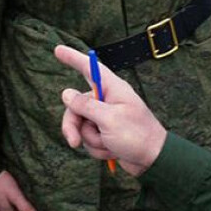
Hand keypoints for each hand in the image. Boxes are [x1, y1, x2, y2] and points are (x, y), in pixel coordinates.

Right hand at [55, 45, 166, 175]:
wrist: (153, 161)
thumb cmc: (136, 135)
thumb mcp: (108, 119)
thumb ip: (85, 106)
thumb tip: (66, 93)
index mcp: (112, 89)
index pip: (89, 68)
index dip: (73, 58)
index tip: (58, 49)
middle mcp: (107, 100)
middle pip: (76, 106)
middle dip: (73, 126)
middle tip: (74, 142)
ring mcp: (105, 118)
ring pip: (81, 126)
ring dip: (92, 140)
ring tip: (110, 144)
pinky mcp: (105, 133)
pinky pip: (89, 139)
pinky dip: (98, 148)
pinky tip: (113, 151)